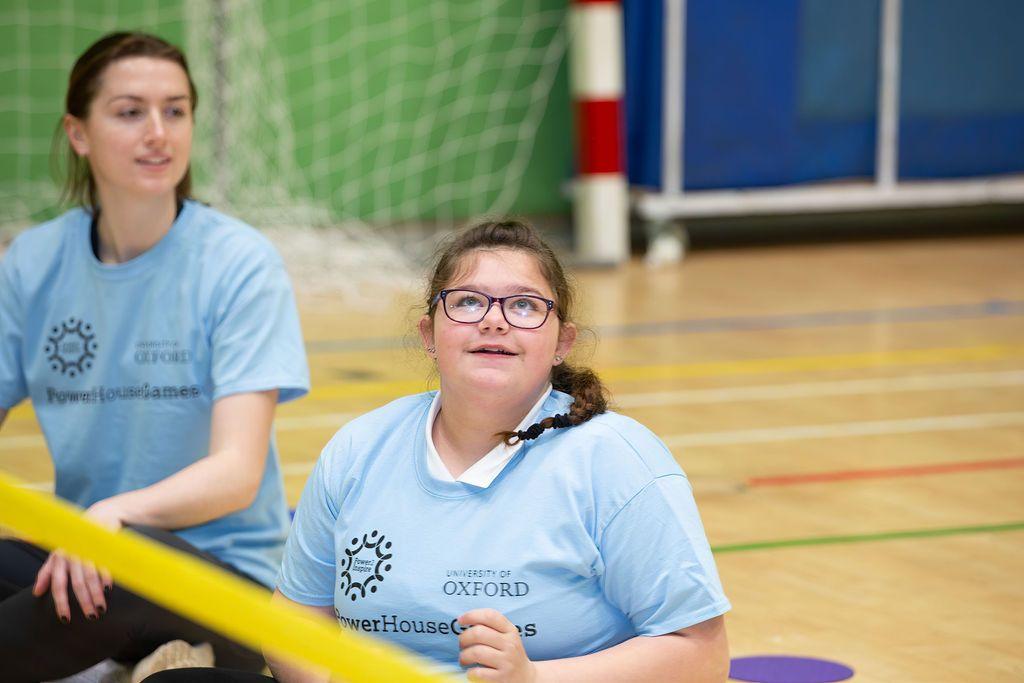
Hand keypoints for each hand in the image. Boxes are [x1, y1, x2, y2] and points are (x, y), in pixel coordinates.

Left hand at [31, 498, 122, 622]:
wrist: (98, 517)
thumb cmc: (76, 540)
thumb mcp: (57, 554)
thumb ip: (47, 573)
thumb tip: (36, 593)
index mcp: (59, 559)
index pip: (58, 585)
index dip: (61, 603)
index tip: (66, 619)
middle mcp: (72, 556)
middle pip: (77, 583)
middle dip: (84, 601)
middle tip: (91, 616)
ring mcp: (88, 550)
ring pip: (91, 576)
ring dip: (96, 594)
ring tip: (101, 608)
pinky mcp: (102, 546)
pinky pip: (104, 564)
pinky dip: (107, 576)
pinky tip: (109, 588)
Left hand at [457, 608, 536, 682]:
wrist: (527, 678)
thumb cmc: (510, 654)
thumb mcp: (507, 637)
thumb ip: (491, 627)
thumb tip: (465, 621)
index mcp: (510, 630)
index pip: (490, 616)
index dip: (472, 615)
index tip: (460, 620)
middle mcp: (510, 644)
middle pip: (479, 633)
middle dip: (463, 638)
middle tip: (461, 644)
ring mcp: (507, 661)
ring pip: (476, 652)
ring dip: (464, 656)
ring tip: (463, 659)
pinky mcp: (502, 677)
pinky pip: (479, 672)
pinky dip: (470, 672)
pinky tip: (471, 672)